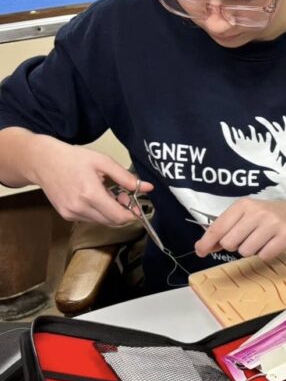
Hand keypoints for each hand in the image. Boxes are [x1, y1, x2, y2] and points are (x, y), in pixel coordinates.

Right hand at [28, 135, 151, 224]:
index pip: (119, 217)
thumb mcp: (103, 162)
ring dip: (110, 212)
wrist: (42, 161)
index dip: (132, 215)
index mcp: (90, 194)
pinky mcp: (66, 215)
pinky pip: (90, 219)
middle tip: (123, 195)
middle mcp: (79, 207)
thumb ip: (126, 177)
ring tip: (108, 193)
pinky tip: (95, 197)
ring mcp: (71, 213)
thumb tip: (148, 187)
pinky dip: (98, 212)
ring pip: (101, 222)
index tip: (137, 206)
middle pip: (112, 222)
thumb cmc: (72, 158)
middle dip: (123, 212)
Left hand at [195, 198, 285, 259]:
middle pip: (230, 243)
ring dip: (251, 251)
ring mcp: (273, 223)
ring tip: (261, 240)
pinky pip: (263, 256)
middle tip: (245, 239)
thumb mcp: (245, 216)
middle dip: (234, 246)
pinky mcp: (285, 236)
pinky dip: (265, 254)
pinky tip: (271, 244)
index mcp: (244, 205)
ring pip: (246, 251)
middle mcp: (257, 212)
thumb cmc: (267, 217)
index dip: (207, 242)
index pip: (219, 227)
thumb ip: (224, 230)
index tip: (200, 252)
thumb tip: (202, 247)